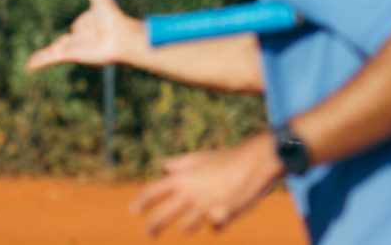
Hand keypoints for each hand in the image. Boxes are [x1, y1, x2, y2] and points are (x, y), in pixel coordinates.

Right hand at [26, 0, 145, 70]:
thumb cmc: (112, 17)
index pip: (81, 24)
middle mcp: (82, 38)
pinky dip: (39, 61)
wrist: (118, 36)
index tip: (79, 28)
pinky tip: (28, 66)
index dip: (83, 23)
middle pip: (67, 41)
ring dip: (44, 56)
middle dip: (63, 44)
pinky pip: (50, 57)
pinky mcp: (68, 54)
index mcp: (90, 25)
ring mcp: (74, 47)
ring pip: (54, 51)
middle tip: (56, 50)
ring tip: (32, 63)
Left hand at [130, 131, 284, 236]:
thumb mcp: (201, 156)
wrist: (256, 163)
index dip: (142, 201)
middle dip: (153, 227)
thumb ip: (181, 163)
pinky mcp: (221, 218)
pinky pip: (214, 227)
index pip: (153, 191)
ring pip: (187, 227)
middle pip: (163, 216)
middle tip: (148, 234)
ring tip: (186, 227)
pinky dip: (216, 223)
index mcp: (182, 178)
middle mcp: (190, 194)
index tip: (134, 211)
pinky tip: (220, 216)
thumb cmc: (228, 158)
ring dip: (187, 227)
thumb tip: (164, 166)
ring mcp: (205, 208)